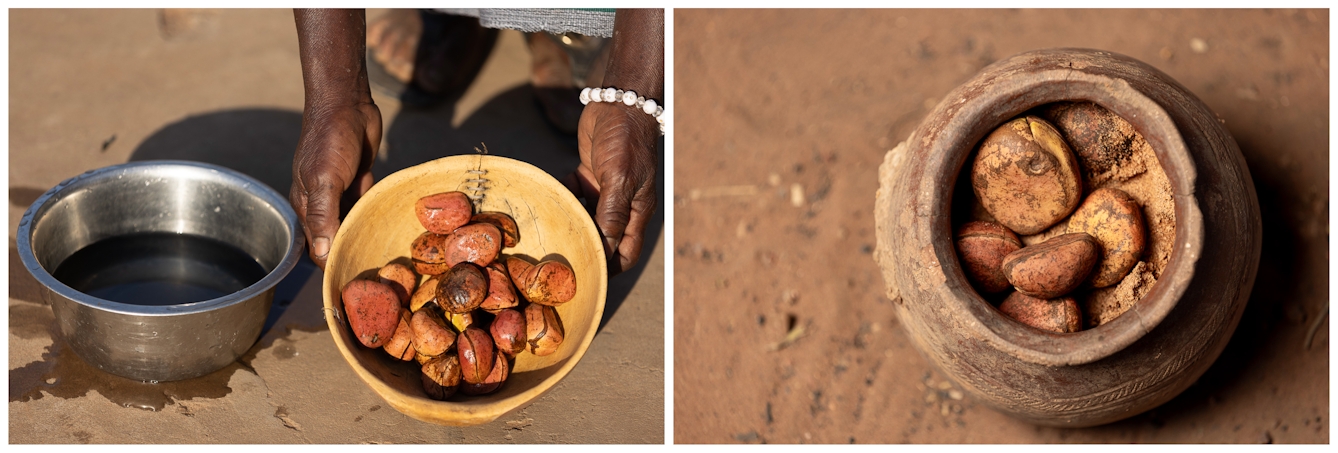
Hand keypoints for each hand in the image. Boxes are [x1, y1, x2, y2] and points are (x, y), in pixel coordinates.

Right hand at [289, 102, 381, 268]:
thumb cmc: (331, 139)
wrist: (348, 104)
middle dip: (351, 258)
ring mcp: (341, 193)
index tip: (354, 286)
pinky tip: (390, 234)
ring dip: (365, 239)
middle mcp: (322, 204)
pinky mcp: (359, 181)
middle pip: (335, 240)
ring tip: (387, 264)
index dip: (333, 266)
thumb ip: (324, 214)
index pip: (318, 249)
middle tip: (378, 283)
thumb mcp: (325, 178)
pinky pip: (365, 208)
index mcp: (307, 206)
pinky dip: (374, 219)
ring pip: (352, 226)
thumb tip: (322, 253)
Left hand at [567, 101, 658, 274]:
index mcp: (637, 211)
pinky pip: (576, 195)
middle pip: (605, 238)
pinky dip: (565, 197)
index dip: (610, 268)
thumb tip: (603, 248)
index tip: (586, 276)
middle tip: (559, 257)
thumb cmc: (625, 141)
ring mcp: (607, 189)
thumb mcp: (619, 179)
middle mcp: (623, 204)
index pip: (626, 253)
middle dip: (586, 248)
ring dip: (572, 223)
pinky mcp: (591, 174)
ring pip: (588, 218)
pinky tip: (553, 195)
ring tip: (551, 230)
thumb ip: (611, 214)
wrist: (619, 102)